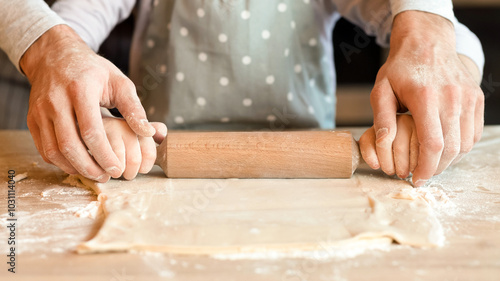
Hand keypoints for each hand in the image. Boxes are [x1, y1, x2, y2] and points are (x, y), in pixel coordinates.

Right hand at [20, 25, 155, 181]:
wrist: (55, 55)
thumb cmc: (93, 71)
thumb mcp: (119, 82)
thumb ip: (134, 108)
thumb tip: (149, 132)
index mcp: (80, 90)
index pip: (91, 130)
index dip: (104, 154)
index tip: (117, 169)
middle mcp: (56, 100)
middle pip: (70, 144)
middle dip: (89, 167)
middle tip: (106, 177)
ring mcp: (41, 111)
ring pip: (53, 150)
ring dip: (74, 168)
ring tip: (95, 174)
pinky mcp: (32, 119)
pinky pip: (44, 148)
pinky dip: (60, 162)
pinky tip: (78, 165)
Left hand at [370, 11, 483, 186]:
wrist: (427, 41)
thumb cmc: (399, 68)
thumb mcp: (381, 90)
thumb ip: (381, 119)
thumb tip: (383, 146)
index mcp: (425, 97)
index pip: (432, 144)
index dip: (426, 168)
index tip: (416, 179)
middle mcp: (452, 98)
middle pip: (451, 149)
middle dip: (436, 169)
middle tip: (422, 176)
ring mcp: (468, 97)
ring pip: (465, 144)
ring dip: (449, 160)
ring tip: (431, 164)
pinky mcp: (476, 98)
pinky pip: (473, 133)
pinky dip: (461, 147)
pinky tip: (444, 149)